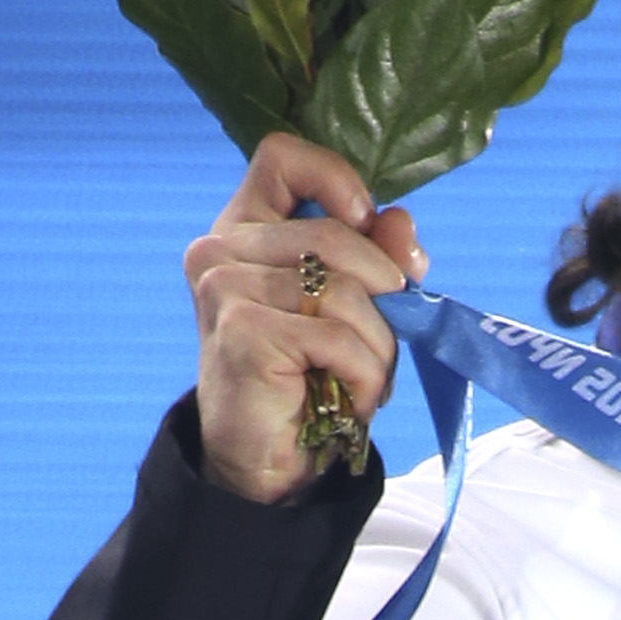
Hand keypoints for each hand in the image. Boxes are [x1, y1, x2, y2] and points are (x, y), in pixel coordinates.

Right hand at [185, 136, 426, 502]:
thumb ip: (378, 258)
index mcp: (244, 228)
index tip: (366, 223)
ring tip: (356, 380)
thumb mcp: (355, 310)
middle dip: (381, 298)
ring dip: (376, 349)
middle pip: (336, 237)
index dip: (335, 180)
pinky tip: (345, 399)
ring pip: (346, 293)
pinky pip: (340, 337)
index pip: (282, 157)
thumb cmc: (311, 379)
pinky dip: (363, 376)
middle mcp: (220, 249)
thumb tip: (400, 223)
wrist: (269, 462)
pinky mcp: (242, 330)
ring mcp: (224, 287)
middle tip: (375, 346)